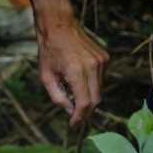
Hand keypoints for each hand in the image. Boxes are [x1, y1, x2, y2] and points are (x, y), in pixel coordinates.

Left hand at [35, 11, 107, 126]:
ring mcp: (102, 61)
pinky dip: (91, 86)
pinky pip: (100, 79)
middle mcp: (93, 66)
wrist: (60, 27)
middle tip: (75, 119)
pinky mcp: (105, 58)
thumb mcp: (46, 77)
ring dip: (88, 98)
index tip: (73, 125)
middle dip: (85, 112)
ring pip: (99, 90)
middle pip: (95, 99)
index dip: (79, 117)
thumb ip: (58, 97)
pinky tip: (78, 81)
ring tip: (72, 96)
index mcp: (76, 71)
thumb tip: (70, 111)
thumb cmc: (49, 52)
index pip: (84, 103)